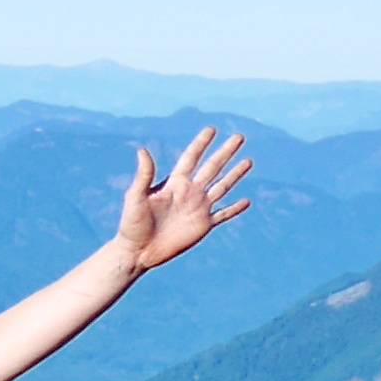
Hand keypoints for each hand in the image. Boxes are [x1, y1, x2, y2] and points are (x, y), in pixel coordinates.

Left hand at [112, 130, 253, 273]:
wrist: (137, 252)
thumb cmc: (131, 224)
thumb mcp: (135, 197)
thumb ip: (144, 175)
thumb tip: (142, 150)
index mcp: (174, 183)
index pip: (191, 158)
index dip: (201, 143)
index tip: (211, 129)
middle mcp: (189, 192)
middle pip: (212, 167)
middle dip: (226, 152)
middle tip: (239, 137)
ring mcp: (198, 208)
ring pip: (222, 187)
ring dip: (235, 174)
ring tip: (248, 161)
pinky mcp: (203, 226)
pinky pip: (223, 215)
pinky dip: (235, 209)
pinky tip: (247, 201)